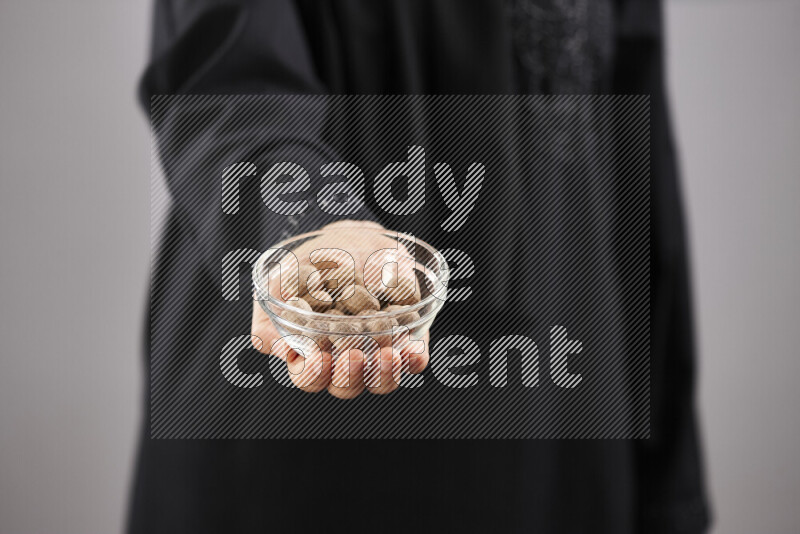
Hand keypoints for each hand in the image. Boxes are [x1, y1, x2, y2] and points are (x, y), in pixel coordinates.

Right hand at [250, 220, 430, 398]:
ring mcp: (376, 352)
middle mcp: (343, 358)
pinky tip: (412, 351)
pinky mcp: (407, 338)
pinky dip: (414, 360)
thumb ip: (270, 314)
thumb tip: (273, 345)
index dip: (313, 374)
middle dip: (349, 376)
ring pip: (381, 381)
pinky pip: (414, 361)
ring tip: (387, 354)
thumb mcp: (280, 282)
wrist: (350, 238)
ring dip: (384, 374)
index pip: (308, 377)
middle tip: (353, 354)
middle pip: (345, 387)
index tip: (319, 358)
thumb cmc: (311, 264)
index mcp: (309, 352)